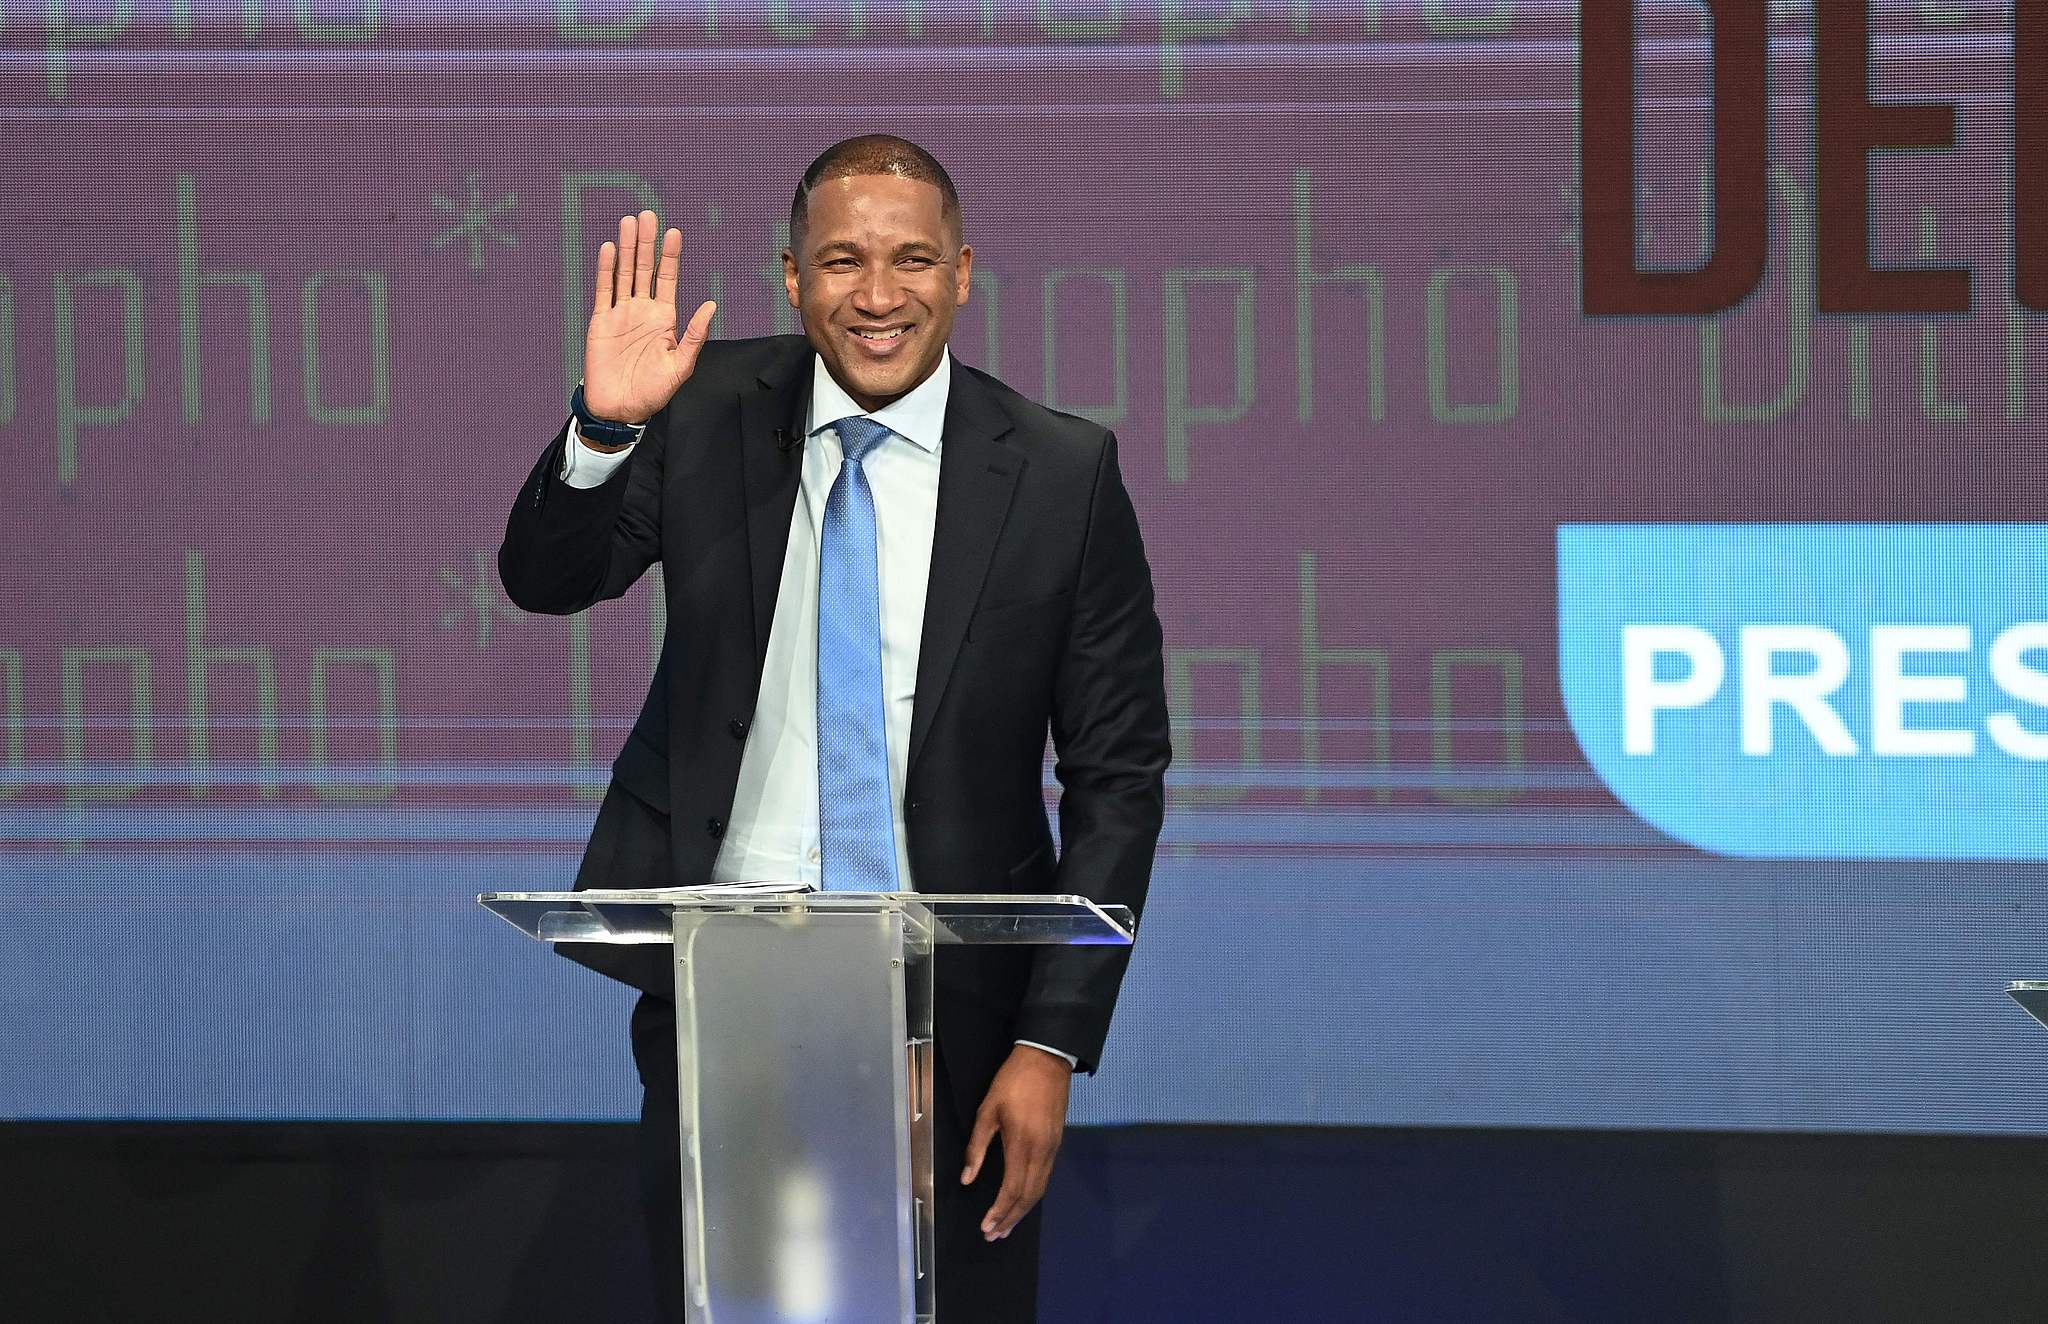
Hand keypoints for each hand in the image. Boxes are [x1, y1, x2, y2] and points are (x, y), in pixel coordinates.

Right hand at [583, 209, 716, 425]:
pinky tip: (610, 249)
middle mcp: (643, 311)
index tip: (674, 232)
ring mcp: (621, 314)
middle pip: (645, 269)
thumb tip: (711, 306)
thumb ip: (695, 336)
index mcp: (665, 319)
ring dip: (627, 249)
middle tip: (648, 215)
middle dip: (647, 243)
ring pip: (625, 274)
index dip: (670, 256)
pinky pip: (604, 291)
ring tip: (629, 222)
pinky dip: (607, 270)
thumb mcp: (680, 366)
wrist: (620, 409)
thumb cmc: (653, 392)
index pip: (668, 279)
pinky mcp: (601, 322)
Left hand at [961, 1044, 1071, 1241]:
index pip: (1012, 1189)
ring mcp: (1053, 1148)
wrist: (1047, 1058)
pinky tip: (1022, 1199)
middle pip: (1029, 1196)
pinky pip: (1045, 1177)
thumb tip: (967, 1178)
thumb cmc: (1012, 1081)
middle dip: (1011, 1218)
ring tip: (1006, 1225)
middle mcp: (1042, 1151)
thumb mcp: (987, 1110)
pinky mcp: (1057, 1142)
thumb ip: (977, 1148)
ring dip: (1023, 1210)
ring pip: (1040, 1189)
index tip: (987, 1226)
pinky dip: (1033, 1194)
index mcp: (1021, 1144)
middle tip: (994, 1235)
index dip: (999, 1211)